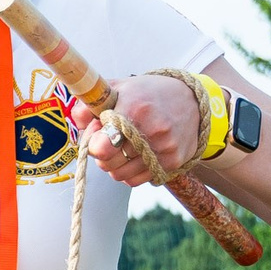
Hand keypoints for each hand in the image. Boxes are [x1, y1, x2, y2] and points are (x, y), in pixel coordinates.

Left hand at [68, 73, 201, 187]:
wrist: (191, 100)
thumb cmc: (147, 94)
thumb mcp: (118, 88)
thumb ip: (90, 104)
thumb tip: (79, 123)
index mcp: (134, 109)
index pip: (103, 146)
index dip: (93, 143)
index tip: (97, 134)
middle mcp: (152, 130)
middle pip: (107, 163)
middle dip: (101, 154)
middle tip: (109, 140)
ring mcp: (164, 148)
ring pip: (120, 175)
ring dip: (115, 165)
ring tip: (122, 147)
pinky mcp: (173, 162)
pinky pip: (137, 181)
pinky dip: (129, 173)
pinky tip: (134, 156)